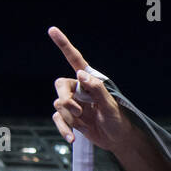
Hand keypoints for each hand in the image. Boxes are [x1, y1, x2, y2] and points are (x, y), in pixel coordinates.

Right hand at [49, 26, 127, 148]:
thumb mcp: (111, 106)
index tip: (52, 30)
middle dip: (65, 98)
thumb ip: (97, 89)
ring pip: (59, 104)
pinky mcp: (70, 118)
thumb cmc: (118, 121)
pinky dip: (63, 129)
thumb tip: (80, 74)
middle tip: (77, 110)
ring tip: (83, 124)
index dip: (64, 45)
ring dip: (69, 117)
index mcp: (89, 82)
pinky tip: (71, 138)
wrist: (117, 140)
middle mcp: (79, 90)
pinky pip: (59, 119)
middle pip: (60, 85)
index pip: (75, 61)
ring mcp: (73, 104)